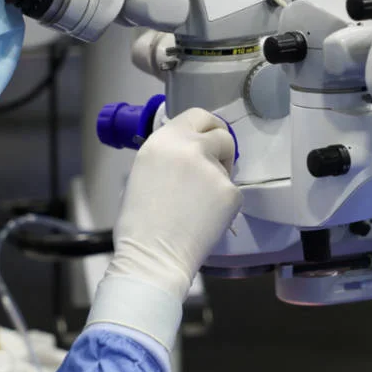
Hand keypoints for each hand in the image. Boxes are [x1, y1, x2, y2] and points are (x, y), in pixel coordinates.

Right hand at [105, 109, 241, 300]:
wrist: (152, 257)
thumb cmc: (139, 225)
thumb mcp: (142, 174)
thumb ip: (167, 157)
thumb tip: (185, 156)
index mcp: (163, 141)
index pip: (197, 115)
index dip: (206, 127)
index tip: (209, 139)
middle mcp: (190, 148)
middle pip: (221, 134)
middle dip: (222, 148)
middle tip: (215, 168)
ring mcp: (213, 170)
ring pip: (227, 166)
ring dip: (219, 178)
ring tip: (198, 205)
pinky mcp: (230, 192)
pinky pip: (233, 192)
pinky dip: (223, 204)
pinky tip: (204, 220)